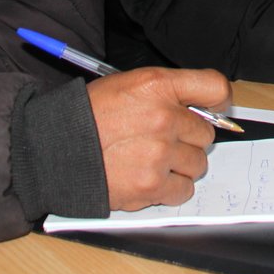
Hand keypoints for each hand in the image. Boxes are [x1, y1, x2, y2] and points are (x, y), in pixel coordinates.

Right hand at [87, 67, 230, 212]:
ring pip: (198, 163)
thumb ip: (168, 92)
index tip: (213, 111)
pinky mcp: (151, 186)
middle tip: (162, 140)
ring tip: (151, 159)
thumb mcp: (128, 84)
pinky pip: (184, 189)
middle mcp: (164, 118)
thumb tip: (205, 109)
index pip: (216, 88)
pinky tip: (149, 177)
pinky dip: (170, 188)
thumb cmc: (89, 116)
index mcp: (157, 85)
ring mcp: (159, 154)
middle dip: (188, 138)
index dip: (218, 102)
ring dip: (180, 165)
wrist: (54, 149)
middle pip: (207, 133)